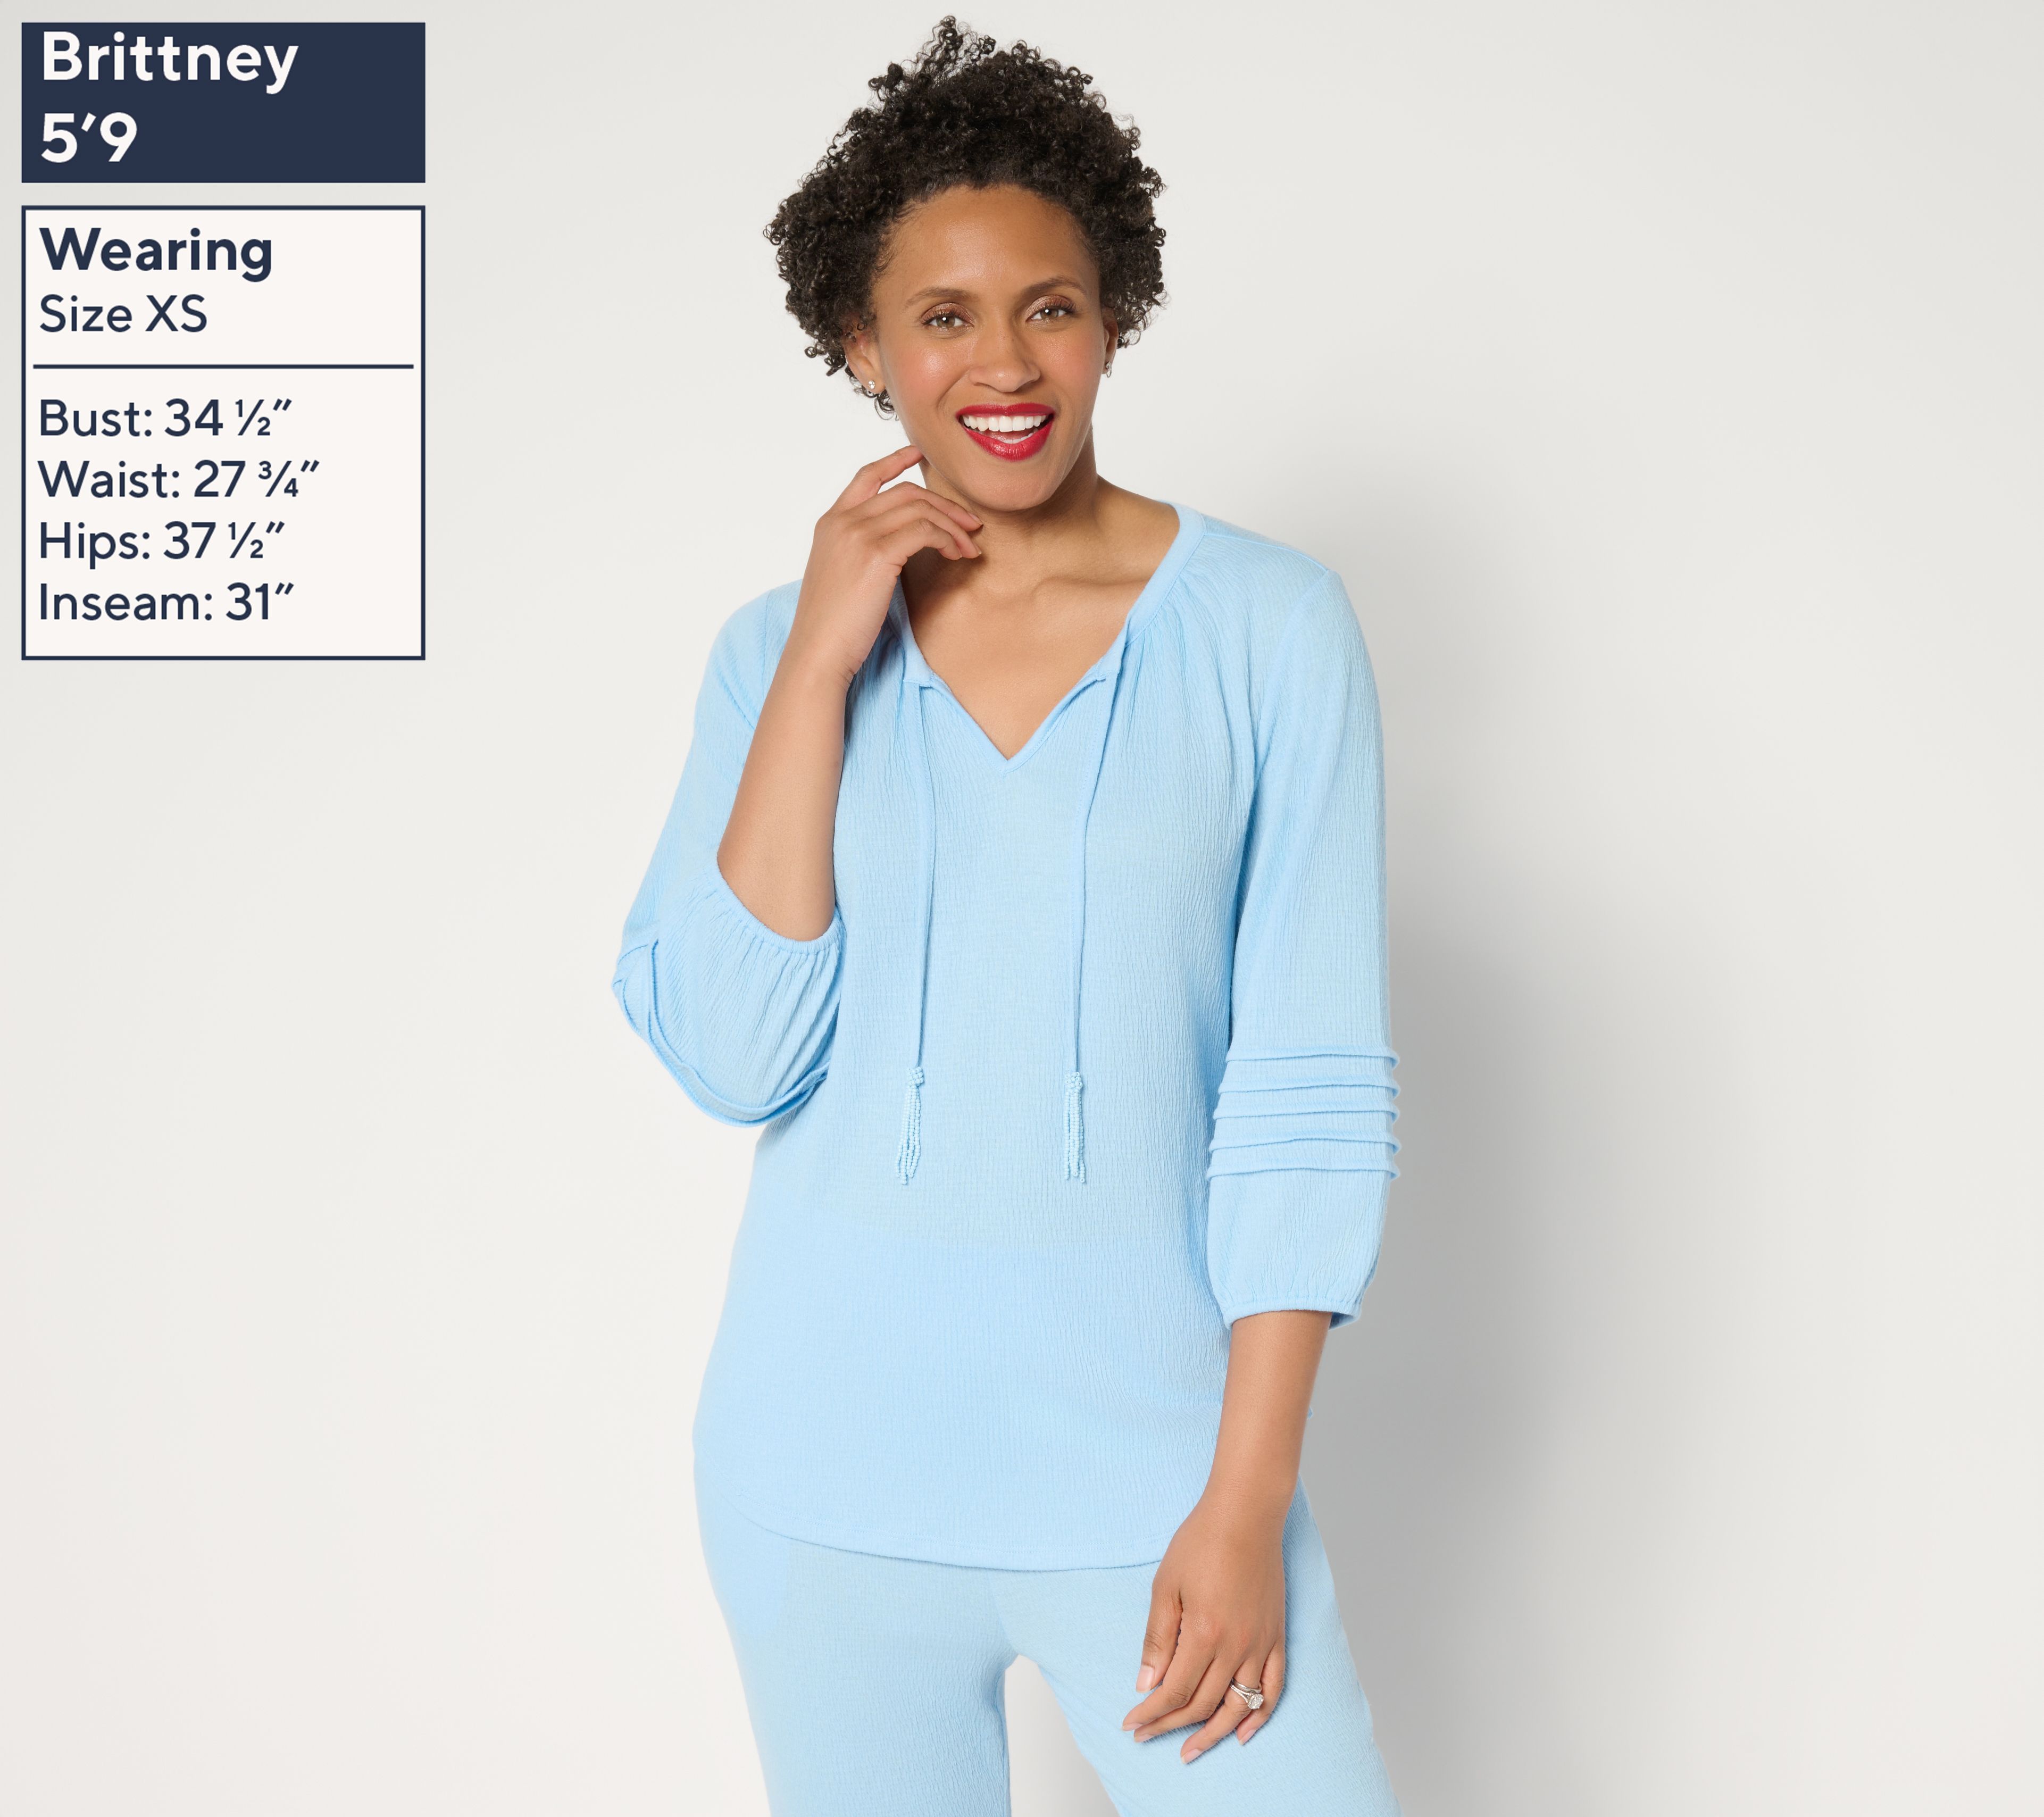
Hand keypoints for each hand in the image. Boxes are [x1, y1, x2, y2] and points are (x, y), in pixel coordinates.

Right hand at [784, 444, 980, 688]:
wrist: (818, 652)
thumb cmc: (832, 625)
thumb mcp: (840, 576)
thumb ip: (860, 550)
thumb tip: (897, 546)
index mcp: (830, 523)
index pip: (866, 477)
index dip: (895, 461)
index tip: (919, 455)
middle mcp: (842, 521)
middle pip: (905, 492)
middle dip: (944, 505)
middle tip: (970, 525)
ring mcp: (857, 534)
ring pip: (920, 509)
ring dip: (952, 525)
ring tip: (969, 548)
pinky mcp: (876, 554)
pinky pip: (925, 531)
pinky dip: (947, 539)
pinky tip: (957, 555)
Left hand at [1120, 1495, 1286, 1760]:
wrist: (1246, 1514)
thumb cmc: (1201, 1542)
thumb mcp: (1165, 1585)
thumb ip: (1158, 1638)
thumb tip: (1147, 1684)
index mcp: (1204, 1634)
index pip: (1174, 1691)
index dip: (1151, 1714)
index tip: (1131, 1725)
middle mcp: (1236, 1647)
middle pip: (1202, 1704)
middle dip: (1171, 1726)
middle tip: (1148, 1736)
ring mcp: (1261, 1644)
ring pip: (1238, 1706)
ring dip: (1213, 1733)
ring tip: (1190, 1750)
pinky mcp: (1277, 1637)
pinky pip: (1273, 1688)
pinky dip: (1260, 1716)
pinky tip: (1243, 1733)